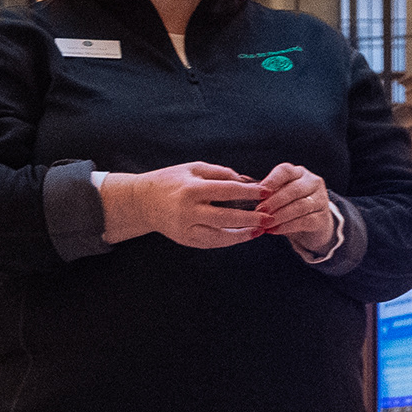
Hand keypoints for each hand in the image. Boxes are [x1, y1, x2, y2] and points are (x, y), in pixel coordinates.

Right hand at [99, 161, 271, 248]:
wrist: (140, 202)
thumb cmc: (170, 181)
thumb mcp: (193, 168)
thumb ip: (220, 173)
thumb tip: (247, 181)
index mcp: (191, 189)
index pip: (226, 191)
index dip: (249, 192)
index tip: (267, 192)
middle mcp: (187, 211)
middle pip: (225, 217)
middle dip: (250, 218)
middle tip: (270, 217)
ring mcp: (184, 228)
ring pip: (219, 236)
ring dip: (242, 235)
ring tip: (260, 231)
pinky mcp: (183, 239)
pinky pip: (210, 243)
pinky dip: (228, 241)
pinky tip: (242, 236)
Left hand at [257, 163, 336, 255]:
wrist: (310, 225)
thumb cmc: (286, 207)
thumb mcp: (275, 196)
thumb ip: (263, 192)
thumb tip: (240, 189)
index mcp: (297, 173)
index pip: (285, 171)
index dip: (271, 180)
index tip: (259, 192)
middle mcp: (311, 182)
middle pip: (293, 189)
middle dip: (274, 201)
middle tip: (259, 210)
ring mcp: (320, 200)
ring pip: (300, 205)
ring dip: (280, 215)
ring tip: (265, 223)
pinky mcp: (322, 218)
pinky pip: (305, 221)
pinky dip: (287, 226)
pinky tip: (274, 230)